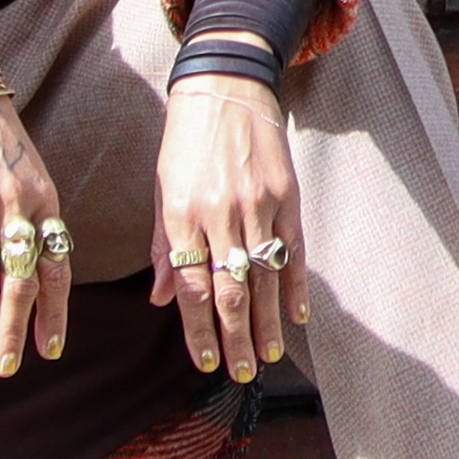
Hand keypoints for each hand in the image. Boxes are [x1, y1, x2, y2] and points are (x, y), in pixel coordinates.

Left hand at [148, 73, 306, 385]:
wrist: (226, 84)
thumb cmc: (184, 140)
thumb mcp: (161, 188)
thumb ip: (164, 245)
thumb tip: (162, 298)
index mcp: (182, 214)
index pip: (190, 286)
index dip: (198, 329)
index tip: (205, 360)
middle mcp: (221, 214)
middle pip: (229, 290)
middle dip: (235, 337)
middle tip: (239, 373)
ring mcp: (258, 204)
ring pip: (264, 277)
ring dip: (267, 322)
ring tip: (268, 356)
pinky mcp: (286, 194)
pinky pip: (292, 249)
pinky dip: (295, 285)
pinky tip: (297, 315)